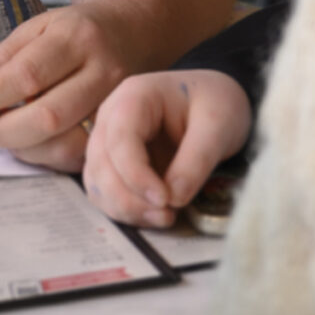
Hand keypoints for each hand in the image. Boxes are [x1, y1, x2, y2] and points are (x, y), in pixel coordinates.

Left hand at [0, 5, 132, 171]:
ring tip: (5, 132)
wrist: (134, 29)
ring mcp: (116, 102)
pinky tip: (31, 140)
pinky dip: (45, 154)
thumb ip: (0, 61)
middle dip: (4, 131)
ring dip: (22, 146)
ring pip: (64, 142)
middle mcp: (102, 70)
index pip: (26, 74)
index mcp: (75, 37)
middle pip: (48, 116)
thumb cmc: (79, 30)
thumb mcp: (36, 27)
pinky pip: (77, 155)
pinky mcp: (119, 126)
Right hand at [82, 70, 252, 227]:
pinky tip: (154, 215)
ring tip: (165, 217)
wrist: (213, 102)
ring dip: (125, 208)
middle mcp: (111, 118)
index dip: (136, 175)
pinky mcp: (112, 164)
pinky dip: (124, 210)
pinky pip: (104, 193)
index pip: (120, 140)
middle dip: (130, 198)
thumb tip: (173, 198)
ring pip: (97, 183)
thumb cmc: (214, 104)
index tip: (165, 200)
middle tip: (168, 215)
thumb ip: (198, 159)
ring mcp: (107, 141)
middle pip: (102, 165)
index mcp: (134, 97)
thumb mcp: (217, 126)